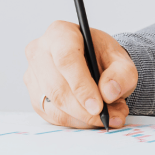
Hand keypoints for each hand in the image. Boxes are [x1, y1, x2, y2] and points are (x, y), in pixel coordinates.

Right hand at [23, 20, 137, 128]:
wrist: (95, 63)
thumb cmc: (103, 57)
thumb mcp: (122, 60)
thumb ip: (122, 74)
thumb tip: (109, 92)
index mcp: (61, 32)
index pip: (66, 59)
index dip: (81, 86)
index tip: (98, 106)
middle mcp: (40, 51)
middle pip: (58, 87)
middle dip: (85, 109)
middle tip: (109, 117)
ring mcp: (33, 74)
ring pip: (54, 105)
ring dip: (84, 118)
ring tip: (110, 116)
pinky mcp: (34, 95)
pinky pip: (53, 116)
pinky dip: (76, 122)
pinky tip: (93, 118)